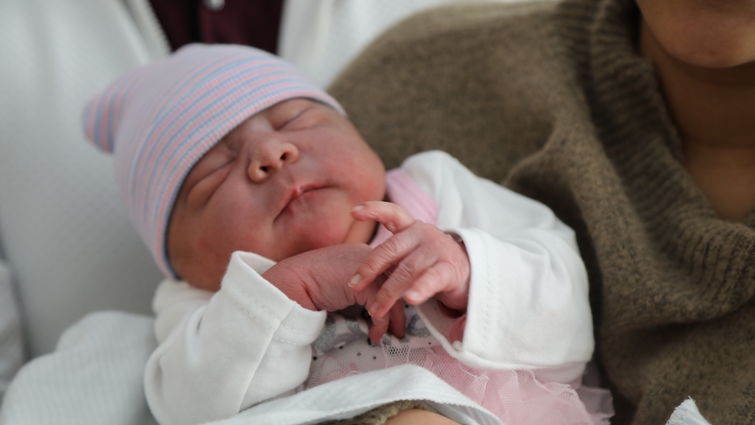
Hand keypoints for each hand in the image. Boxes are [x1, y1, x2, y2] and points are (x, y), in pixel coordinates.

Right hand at [263, 244, 405, 342]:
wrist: (292, 283)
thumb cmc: (311, 284)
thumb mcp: (342, 283)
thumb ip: (359, 288)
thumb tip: (373, 306)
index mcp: (365, 255)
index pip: (392, 271)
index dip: (397, 291)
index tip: (397, 309)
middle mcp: (371, 258)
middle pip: (399, 281)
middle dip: (402, 305)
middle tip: (400, 326)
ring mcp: (369, 269)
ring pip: (394, 295)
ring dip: (395, 318)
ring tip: (394, 334)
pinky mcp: (365, 285)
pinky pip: (382, 307)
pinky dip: (381, 324)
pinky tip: (374, 335)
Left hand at [349, 201, 469, 317]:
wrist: (470, 273)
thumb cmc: (431, 263)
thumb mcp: (410, 253)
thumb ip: (390, 256)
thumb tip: (355, 275)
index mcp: (411, 228)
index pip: (392, 213)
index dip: (373, 210)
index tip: (354, 212)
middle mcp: (423, 234)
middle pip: (391, 249)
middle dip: (369, 268)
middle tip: (353, 285)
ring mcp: (437, 250)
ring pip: (407, 270)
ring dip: (388, 291)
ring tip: (375, 309)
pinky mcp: (449, 270)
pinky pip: (431, 279)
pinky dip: (420, 289)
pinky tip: (410, 299)